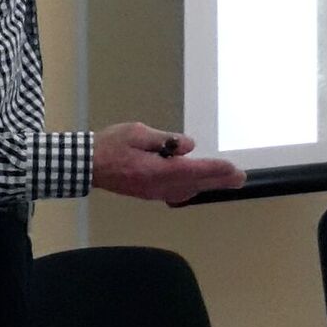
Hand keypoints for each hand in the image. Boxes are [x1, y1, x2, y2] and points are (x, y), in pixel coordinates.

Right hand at [91, 122, 246, 203]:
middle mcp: (157, 186)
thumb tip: (189, 146)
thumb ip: (165, 140)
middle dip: (219, 181)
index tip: (233, 169)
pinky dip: (193, 189)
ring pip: (187, 190)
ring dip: (208, 185)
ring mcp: (153, 192)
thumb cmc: (109, 145)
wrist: (86, 165)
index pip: (192, 171)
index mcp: (155, 170)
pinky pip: (177, 193)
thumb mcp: (137, 133)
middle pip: (194, 184)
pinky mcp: (148, 192)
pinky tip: (199, 186)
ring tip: (227, 181)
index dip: (215, 170)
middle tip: (240, 178)